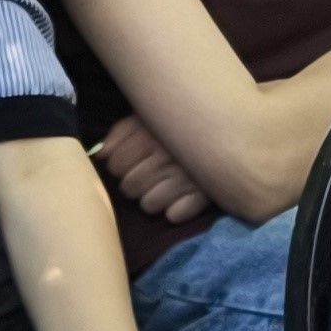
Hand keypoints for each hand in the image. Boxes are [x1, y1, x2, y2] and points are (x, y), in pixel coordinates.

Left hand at [96, 114, 212, 226]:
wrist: (230, 124)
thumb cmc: (181, 122)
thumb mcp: (149, 116)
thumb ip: (122, 132)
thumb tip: (100, 156)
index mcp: (148, 134)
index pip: (115, 164)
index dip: (119, 166)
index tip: (129, 163)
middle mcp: (164, 156)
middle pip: (129, 187)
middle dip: (134, 184)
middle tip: (147, 176)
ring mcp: (184, 177)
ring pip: (148, 205)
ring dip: (152, 199)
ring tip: (162, 188)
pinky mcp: (204, 195)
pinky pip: (175, 215)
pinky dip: (176, 210)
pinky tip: (180, 198)